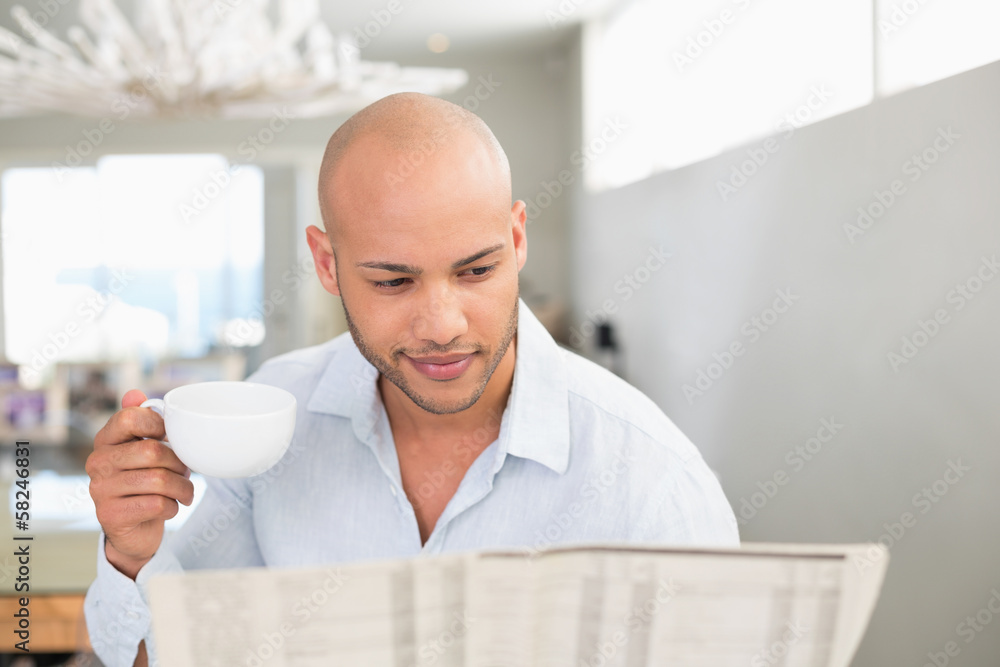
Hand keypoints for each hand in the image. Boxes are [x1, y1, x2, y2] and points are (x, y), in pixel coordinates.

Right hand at [86, 389, 194, 579]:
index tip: (170, 437)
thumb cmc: (144, 483)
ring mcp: (100, 489)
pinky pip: (157, 504)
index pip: (129, 417)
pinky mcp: (111, 515)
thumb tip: (134, 393)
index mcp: (106, 440)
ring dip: (182, 487)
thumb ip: (142, 422)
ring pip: (158, 480)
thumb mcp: (144, 451)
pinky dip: (173, 506)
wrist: (134, 530)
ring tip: (185, 491)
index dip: (158, 424)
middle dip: (179, 463)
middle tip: (186, 472)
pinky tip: (170, 507)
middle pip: (152, 451)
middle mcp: (97, 462)